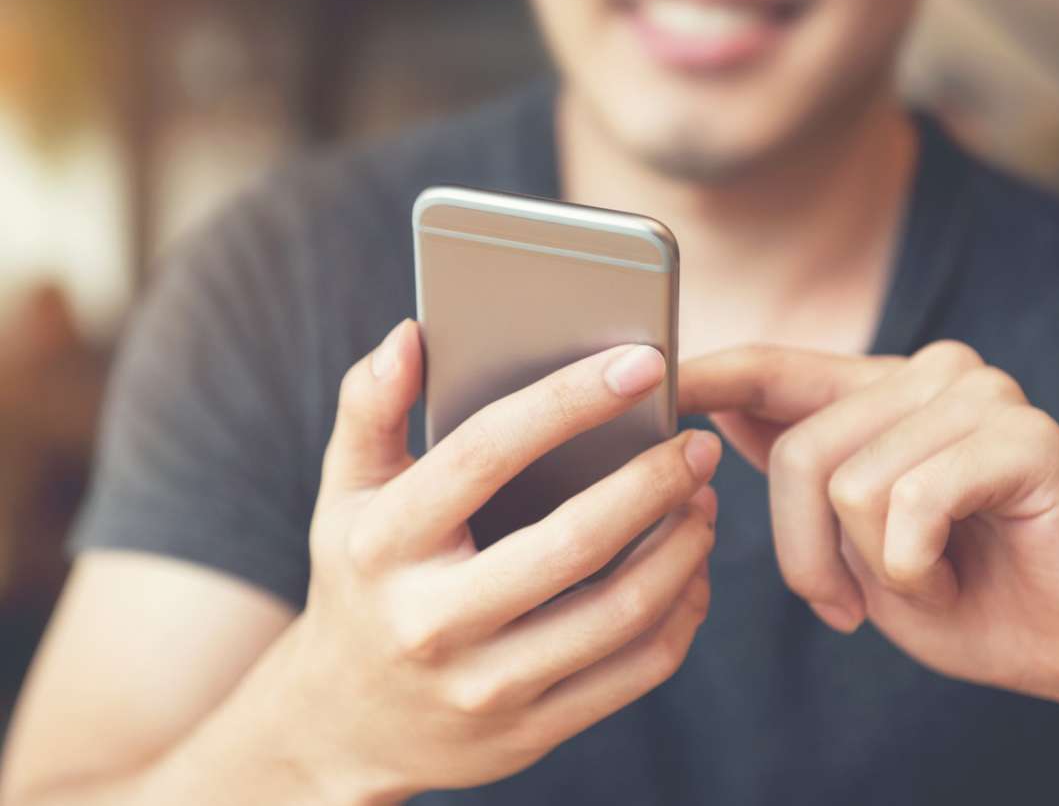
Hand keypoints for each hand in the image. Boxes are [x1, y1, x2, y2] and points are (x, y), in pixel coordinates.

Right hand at [284, 322, 720, 799]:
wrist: (346, 722)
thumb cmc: (363, 579)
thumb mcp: (347, 494)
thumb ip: (371, 408)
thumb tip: (409, 334)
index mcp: (384, 544)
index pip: (484, 455)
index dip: (568, 401)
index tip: (643, 362)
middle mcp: (431, 621)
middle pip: (571, 543)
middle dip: (653, 483)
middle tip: (697, 445)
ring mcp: (484, 687)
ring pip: (618, 613)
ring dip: (681, 548)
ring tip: (702, 500)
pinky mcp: (530, 732)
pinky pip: (634, 672)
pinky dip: (681, 613)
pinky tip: (691, 570)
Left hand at [680, 342, 1058, 706]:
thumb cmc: (967, 595)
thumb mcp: (855, 543)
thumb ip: (802, 473)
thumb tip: (720, 409)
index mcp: (881, 395)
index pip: (775, 367)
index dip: (709, 375)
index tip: (655, 380)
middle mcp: (928, 375)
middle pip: (799, 451)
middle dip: (808, 555)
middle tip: (851, 605)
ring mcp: (980, 395)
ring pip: (849, 483)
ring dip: (877, 570)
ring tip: (930, 581)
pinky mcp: (1022, 434)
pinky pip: (910, 504)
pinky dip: (918, 571)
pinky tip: (957, 577)